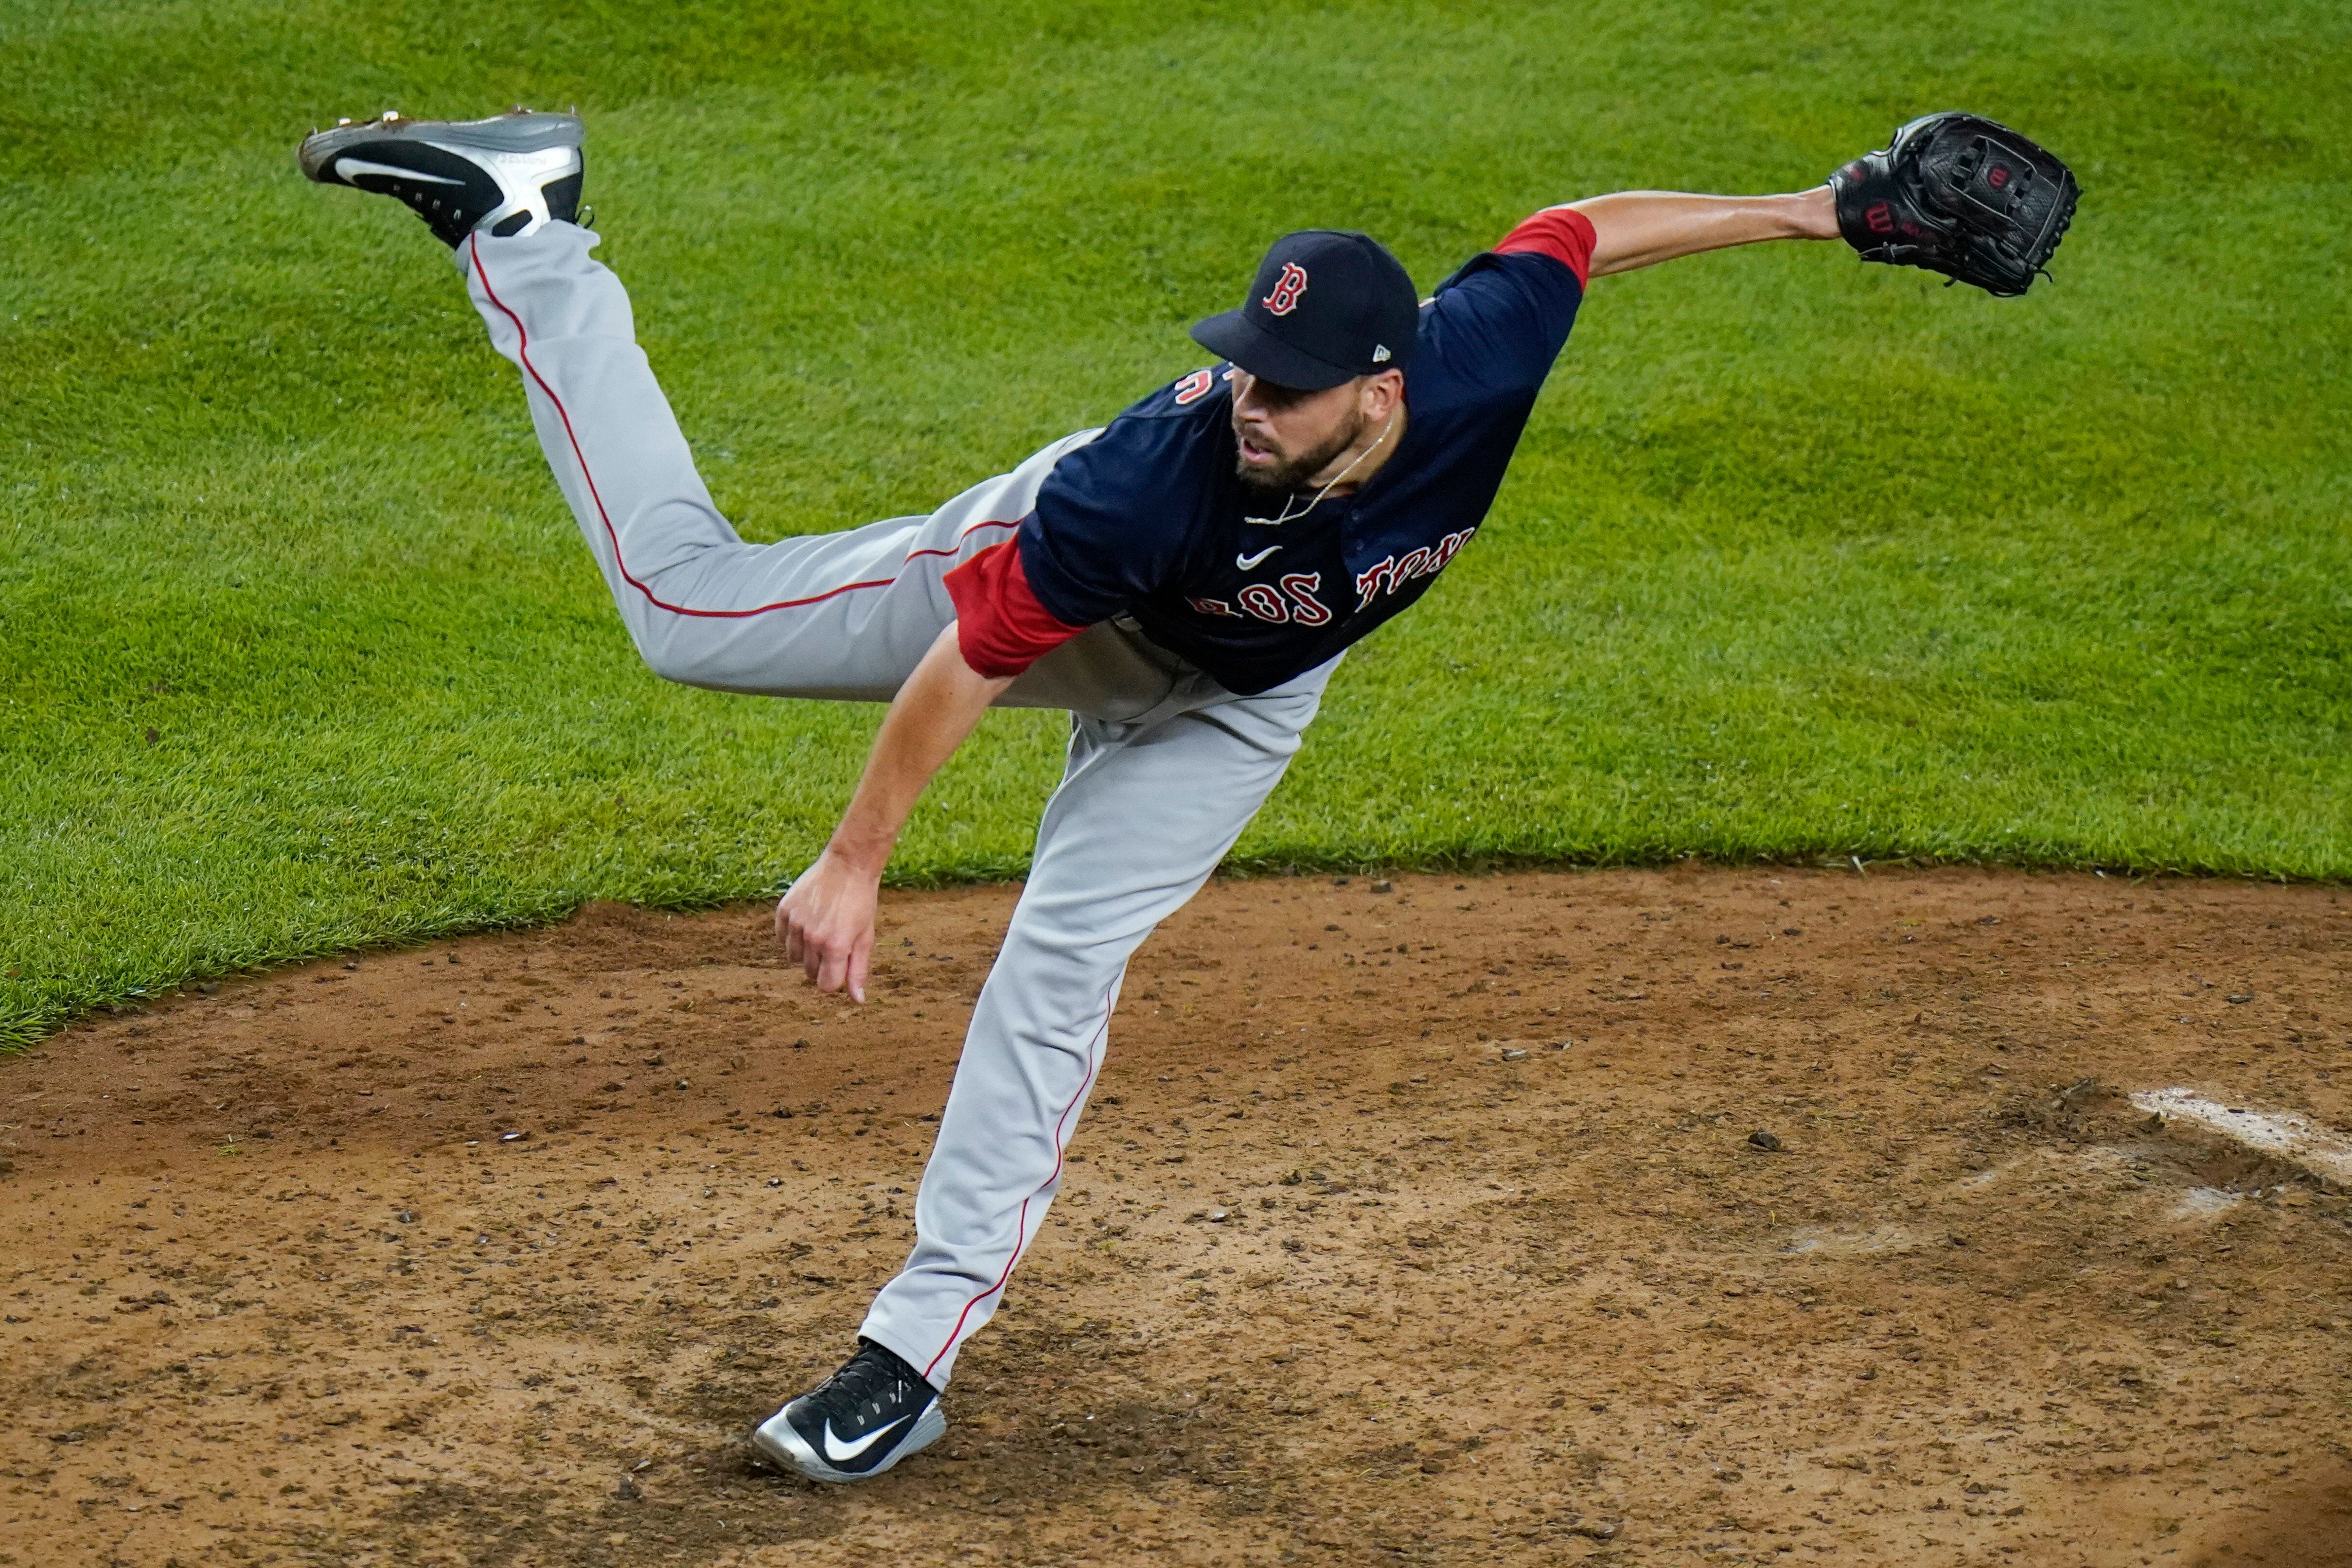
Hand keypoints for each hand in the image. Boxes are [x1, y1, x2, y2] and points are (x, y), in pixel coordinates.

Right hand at [775, 848, 881, 1001]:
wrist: (848, 865)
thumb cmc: (861, 903)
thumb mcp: (866, 938)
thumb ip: (858, 971)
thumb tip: (858, 1000)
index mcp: (835, 947)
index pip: (825, 985)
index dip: (834, 979)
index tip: (841, 964)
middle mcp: (812, 937)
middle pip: (809, 972)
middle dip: (822, 964)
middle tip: (834, 941)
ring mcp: (795, 923)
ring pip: (793, 957)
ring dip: (805, 951)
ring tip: (821, 929)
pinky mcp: (784, 910)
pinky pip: (781, 937)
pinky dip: (792, 935)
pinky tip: (807, 920)